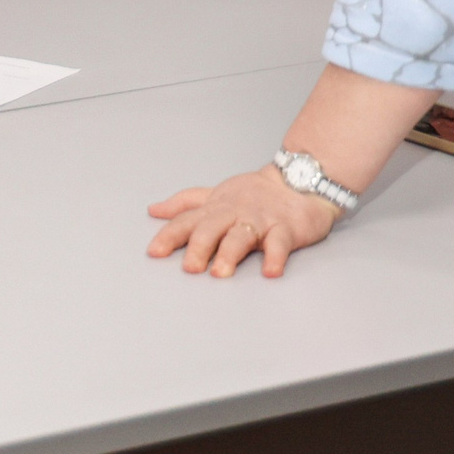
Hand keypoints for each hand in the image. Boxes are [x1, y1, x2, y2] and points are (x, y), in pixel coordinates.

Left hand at [146, 165, 339, 278]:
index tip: (154, 252)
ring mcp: (259, 220)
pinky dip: (275, 257)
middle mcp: (233, 213)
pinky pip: (280, 243)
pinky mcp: (285, 228)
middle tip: (189, 268)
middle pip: (211, 228)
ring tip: (220, 272)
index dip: (169, 235)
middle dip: (198, 247)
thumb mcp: (215, 195)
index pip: (187, 221)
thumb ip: (185, 204)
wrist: (299, 181)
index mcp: (215, 208)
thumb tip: (154, 210)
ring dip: (230, 253)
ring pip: (241, 236)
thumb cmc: (253, 193)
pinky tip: (270, 271)